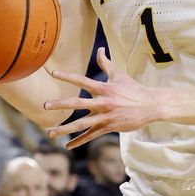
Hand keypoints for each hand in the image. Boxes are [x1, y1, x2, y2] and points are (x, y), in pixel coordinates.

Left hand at [44, 48, 158, 148]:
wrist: (150, 105)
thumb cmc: (133, 89)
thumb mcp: (119, 75)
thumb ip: (106, 63)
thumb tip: (100, 50)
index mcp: (104, 88)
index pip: (82, 80)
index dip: (67, 76)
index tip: (53, 74)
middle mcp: (103, 102)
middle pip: (78, 103)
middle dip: (60, 104)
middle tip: (45, 105)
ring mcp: (105, 116)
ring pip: (82, 124)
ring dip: (65, 129)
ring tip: (50, 132)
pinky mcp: (109, 128)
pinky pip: (91, 135)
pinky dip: (79, 141)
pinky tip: (68, 145)